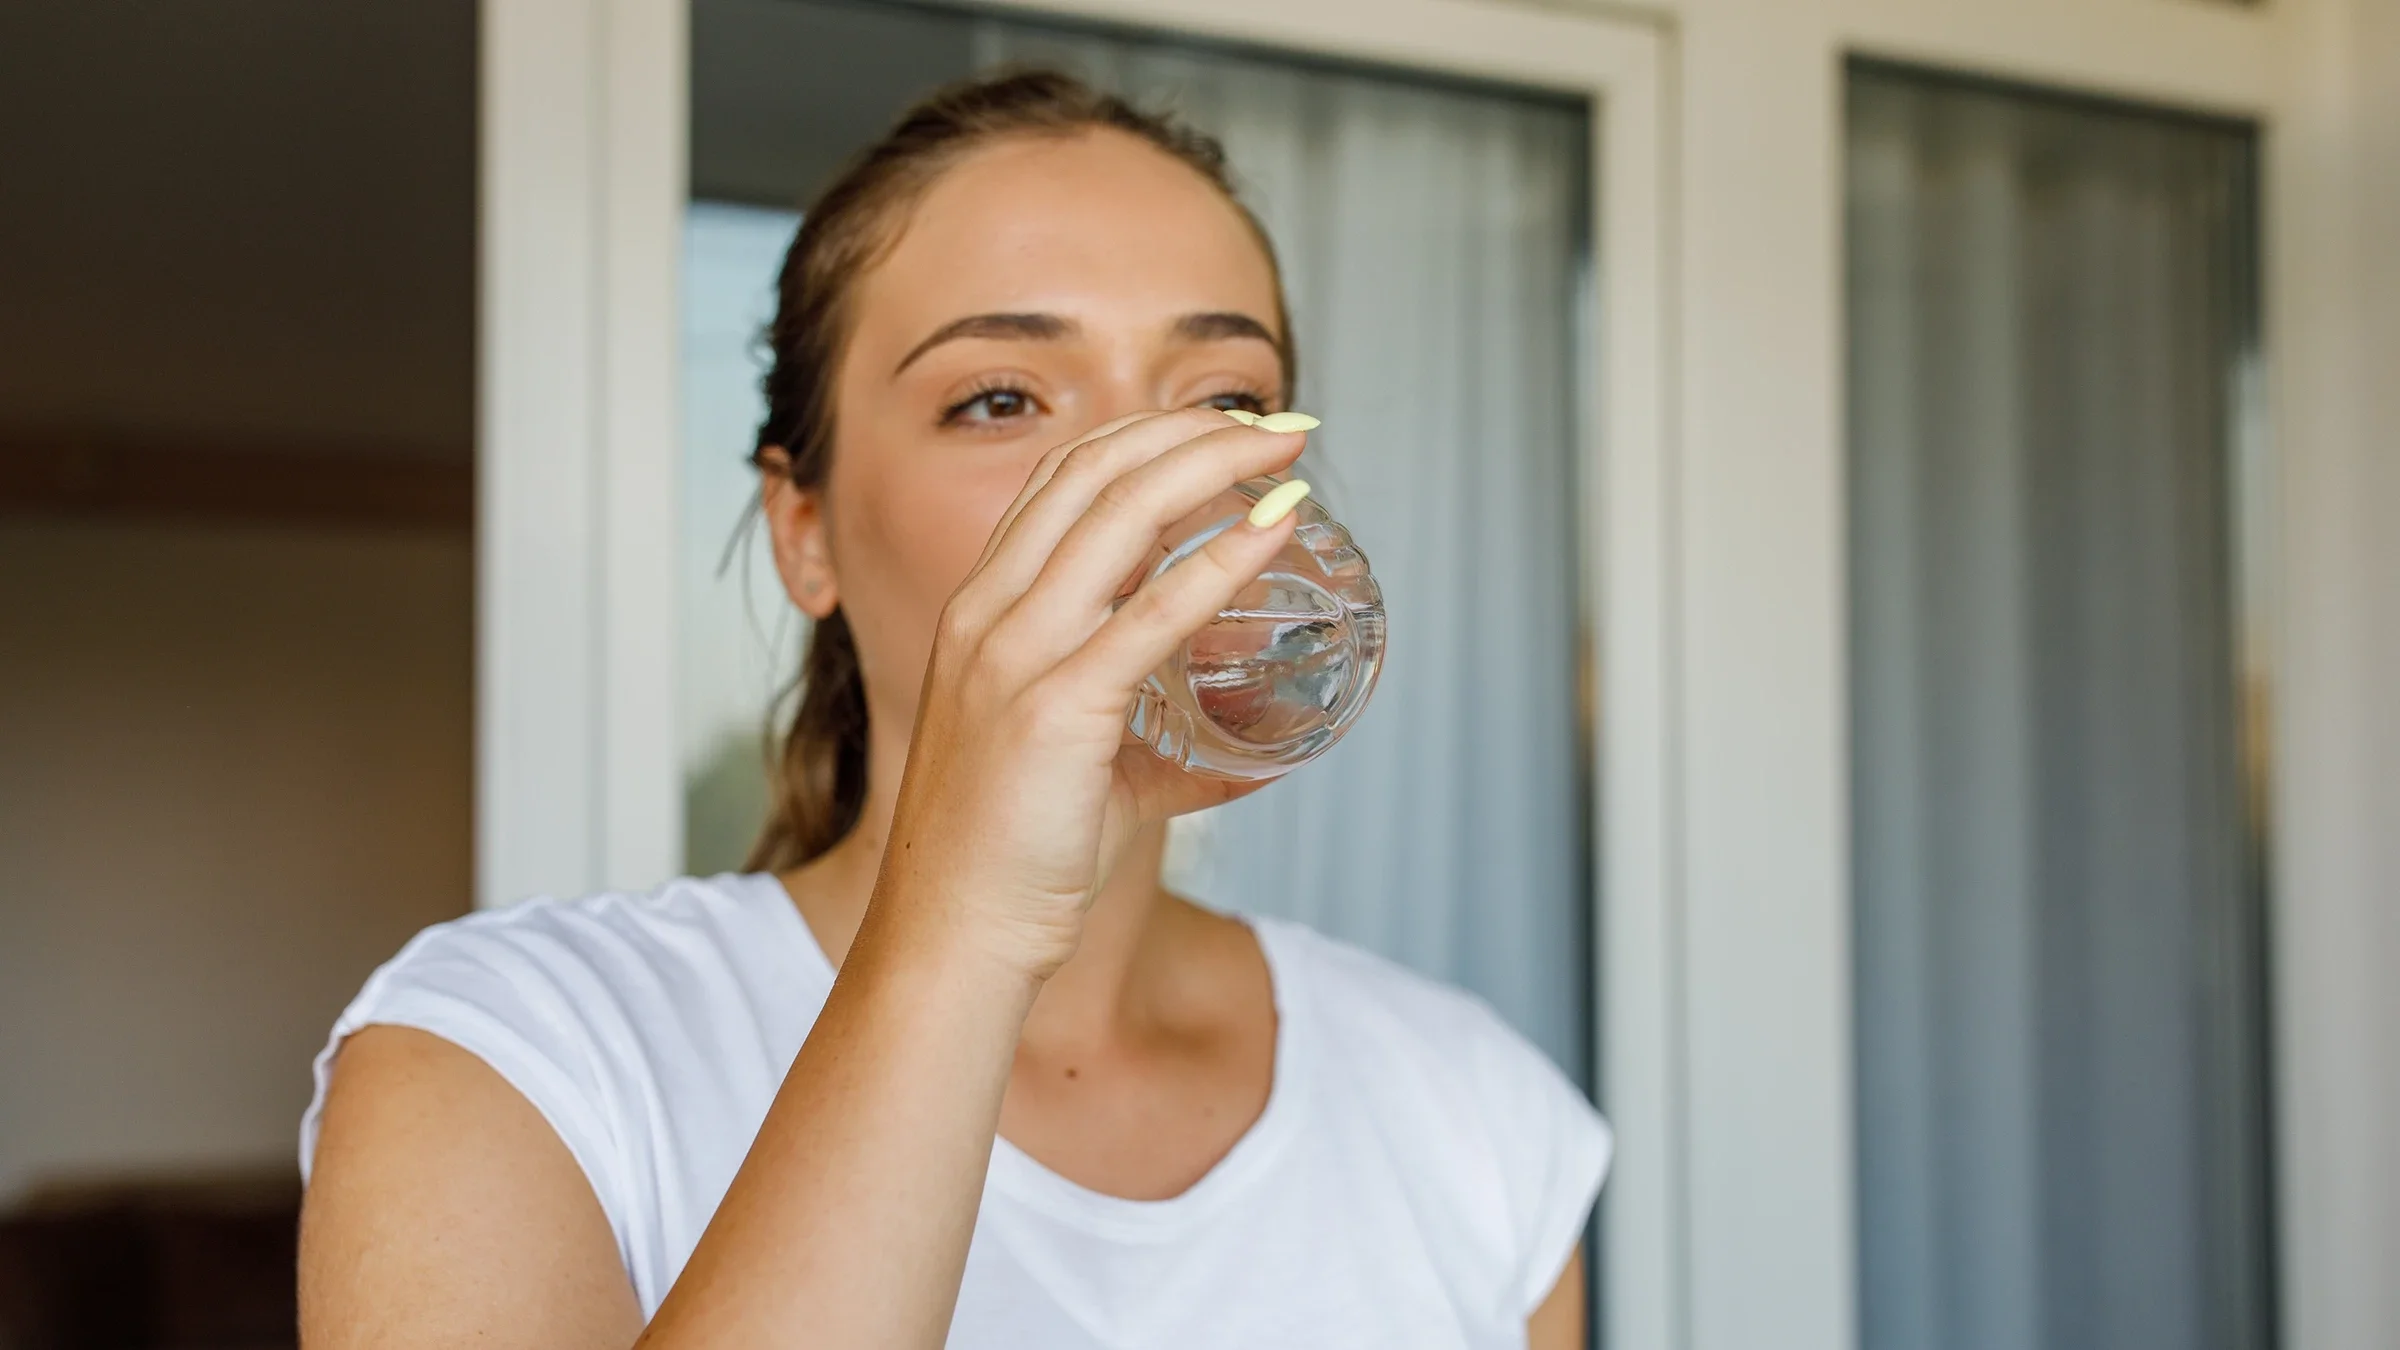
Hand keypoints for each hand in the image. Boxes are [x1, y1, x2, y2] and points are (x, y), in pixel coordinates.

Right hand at [873, 407, 1314, 978]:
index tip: (1220, 430)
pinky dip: (1222, 558)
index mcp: (979, 613)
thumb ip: (1151, 748)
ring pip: (1121, 515)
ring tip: (1286, 452)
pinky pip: (1152, 612)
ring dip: (1215, 464)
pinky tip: (1275, 531)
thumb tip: (1247, 757)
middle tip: (1275, 425)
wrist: (950, 939)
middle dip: (1192, 430)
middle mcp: (988, 615)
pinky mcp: (1057, 708)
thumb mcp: (1076, 771)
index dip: (1146, 436)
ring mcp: (1016, 656)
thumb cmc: (1010, 863)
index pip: (1060, 480)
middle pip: (1093, 472)